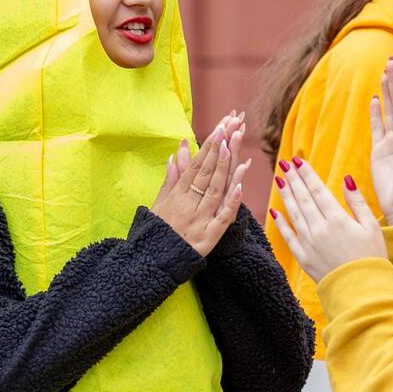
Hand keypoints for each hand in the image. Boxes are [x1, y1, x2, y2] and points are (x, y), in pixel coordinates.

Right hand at [152, 117, 242, 255]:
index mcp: (177, 195)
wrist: (151, 264)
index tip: (218, 129)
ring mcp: (199, 220)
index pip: (195, 166)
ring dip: (224, 168)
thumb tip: (174, 153)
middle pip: (206, 173)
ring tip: (231, 146)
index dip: (207, 147)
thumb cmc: (156, 232)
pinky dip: (231, 202)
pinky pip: (222, 218)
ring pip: (214, 190)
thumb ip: (169, 179)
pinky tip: (241, 187)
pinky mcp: (209, 238)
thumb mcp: (158, 204)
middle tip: (229, 127)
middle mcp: (188, 205)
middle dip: (218, 149)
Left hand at [269, 158, 386, 282]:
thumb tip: (347, 179)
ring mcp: (309, 243)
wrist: (362, 292)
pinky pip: (288, 236)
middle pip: (303, 198)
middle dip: (293, 179)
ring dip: (285, 195)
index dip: (307, 174)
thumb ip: (357, 202)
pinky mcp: (303, 258)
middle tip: (284, 163)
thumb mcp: (371, 227)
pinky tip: (275, 211)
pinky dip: (280, 223)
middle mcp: (319, 228)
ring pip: (294, 213)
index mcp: (337, 219)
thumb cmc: (372, 258)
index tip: (298, 160)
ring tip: (279, 179)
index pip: (318, 190)